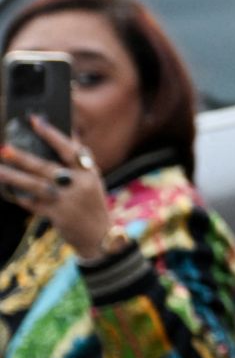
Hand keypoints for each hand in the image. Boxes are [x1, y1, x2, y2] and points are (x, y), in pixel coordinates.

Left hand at [0, 115, 111, 257]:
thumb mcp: (91, 182)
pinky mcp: (58, 215)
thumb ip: (78, 165)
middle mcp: (80, 184)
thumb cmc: (91, 204)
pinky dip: (20, 197)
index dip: (53, 134)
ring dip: (14, 177)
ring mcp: (68, 200)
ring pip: (36, 185)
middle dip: (24, 157)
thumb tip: (59, 142)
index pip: (71, 148)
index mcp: (90, 172)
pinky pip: (33, 204)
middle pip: (47, 167)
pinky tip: (7, 191)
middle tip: (5, 148)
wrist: (101, 236)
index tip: (36, 121)